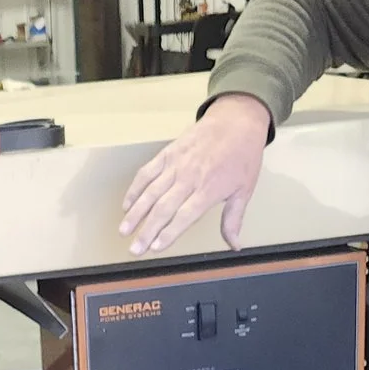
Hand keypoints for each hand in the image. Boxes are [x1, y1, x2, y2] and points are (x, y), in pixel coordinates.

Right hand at [118, 93, 271, 253]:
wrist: (236, 120)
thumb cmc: (242, 155)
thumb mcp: (244, 190)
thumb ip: (234, 220)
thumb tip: (234, 246)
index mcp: (209, 190)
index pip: (184, 216)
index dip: (168, 233)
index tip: (155, 248)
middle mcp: (189, 179)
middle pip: (163, 208)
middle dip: (147, 230)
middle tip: (135, 248)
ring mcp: (176, 165)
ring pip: (151, 192)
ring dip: (136, 213)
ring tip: (124, 230)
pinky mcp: (167, 154)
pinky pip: (147, 173)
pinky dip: (135, 189)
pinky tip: (127, 204)